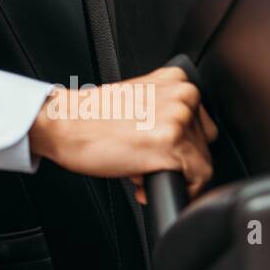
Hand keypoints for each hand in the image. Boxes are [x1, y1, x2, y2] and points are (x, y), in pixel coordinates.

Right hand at [28, 66, 217, 203]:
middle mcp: (182, 96)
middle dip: (178, 158)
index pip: (202, 120)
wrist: (64, 123)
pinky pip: (197, 178)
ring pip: (202, 162)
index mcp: (176, 80)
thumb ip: (164, 105)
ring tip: (141, 169)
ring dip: (172, 173)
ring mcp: (178, 119)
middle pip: (204, 142)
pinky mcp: (170, 145)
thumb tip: (182, 134)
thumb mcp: (137, 96)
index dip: (182, 142)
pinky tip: (145, 181)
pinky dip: (178, 188)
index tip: (164, 152)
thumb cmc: (91, 114)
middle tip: (148, 160)